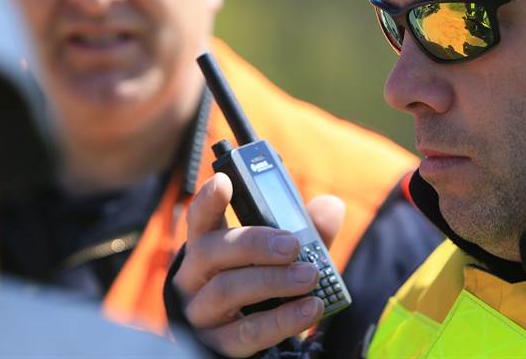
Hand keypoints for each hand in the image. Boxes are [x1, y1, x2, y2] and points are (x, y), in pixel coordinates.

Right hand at [173, 173, 344, 356]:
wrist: (256, 338)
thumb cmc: (266, 285)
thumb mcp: (285, 256)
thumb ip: (307, 232)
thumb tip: (331, 207)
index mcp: (207, 245)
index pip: (200, 218)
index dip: (209, 200)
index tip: (224, 182)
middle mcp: (194, 276)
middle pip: (212, 250)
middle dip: (255, 244)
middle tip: (293, 245)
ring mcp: (200, 312)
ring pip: (227, 290)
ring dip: (273, 281)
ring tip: (310, 277)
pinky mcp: (216, 345)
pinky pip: (246, 331)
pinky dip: (282, 319)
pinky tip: (311, 308)